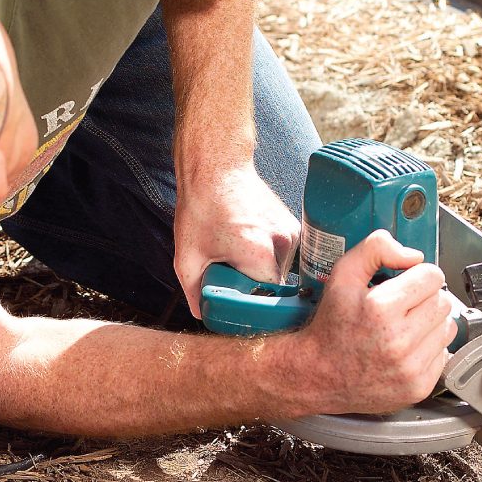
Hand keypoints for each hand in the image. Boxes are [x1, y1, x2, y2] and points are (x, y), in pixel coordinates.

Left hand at [174, 163, 299, 318]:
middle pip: (274, 284)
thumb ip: (194, 291)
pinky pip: (284, 253)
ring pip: (281, 269)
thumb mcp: (188, 255)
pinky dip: (268, 254)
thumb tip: (202, 313)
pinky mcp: (293, 224)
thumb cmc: (202, 208)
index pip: (266, 297)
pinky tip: (248, 241)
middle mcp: (282, 243)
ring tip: (238, 252)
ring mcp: (292, 232)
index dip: (251, 303)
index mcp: (259, 254)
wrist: (218, 168)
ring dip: (262, 269)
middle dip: (254, 285)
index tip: (237, 302)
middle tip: (231, 273)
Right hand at [293, 229, 456, 413]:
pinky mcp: (418, 387)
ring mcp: (410, 368)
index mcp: (381, 309)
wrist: (319, 375)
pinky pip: (443, 354)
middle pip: (443, 301)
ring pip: (448, 327)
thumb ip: (375, 249)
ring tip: (405, 327)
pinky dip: (429, 348)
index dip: (419, 275)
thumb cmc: (332, 326)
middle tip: (403, 307)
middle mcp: (398, 340)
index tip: (406, 284)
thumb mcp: (342, 275)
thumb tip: (413, 255)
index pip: (432, 277)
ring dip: (431, 323)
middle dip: (425, 299)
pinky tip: (406, 349)